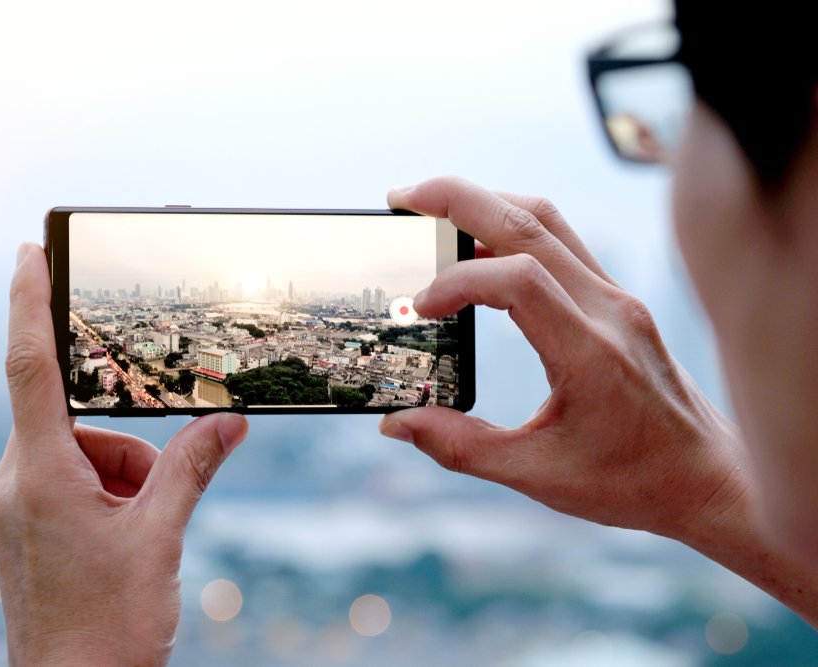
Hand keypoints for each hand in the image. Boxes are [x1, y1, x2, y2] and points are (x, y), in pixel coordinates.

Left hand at [0, 243, 248, 666]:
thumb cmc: (109, 630)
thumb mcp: (160, 539)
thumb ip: (192, 468)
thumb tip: (231, 422)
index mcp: (40, 478)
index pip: (30, 368)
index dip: (29, 302)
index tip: (29, 253)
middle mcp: (12, 485)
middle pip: (74, 422)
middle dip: (126, 444)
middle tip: (154, 490)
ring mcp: (11, 508)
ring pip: (75, 453)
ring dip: (122, 475)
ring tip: (142, 534)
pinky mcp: (18, 527)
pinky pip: (64, 479)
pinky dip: (105, 492)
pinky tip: (125, 541)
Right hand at [378, 177, 817, 623]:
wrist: (709, 478)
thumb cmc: (633, 480)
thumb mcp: (539, 476)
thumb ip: (461, 447)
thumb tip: (396, 424)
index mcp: (590, 352)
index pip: (519, 279)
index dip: (458, 281)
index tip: (420, 308)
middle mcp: (608, 309)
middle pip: (530, 222)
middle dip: (459, 199)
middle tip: (403, 198)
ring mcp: (616, 298)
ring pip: (548, 221)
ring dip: (487, 204)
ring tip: (435, 212)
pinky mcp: (616, 300)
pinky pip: (561, 243)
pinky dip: (512, 229)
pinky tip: (479, 249)